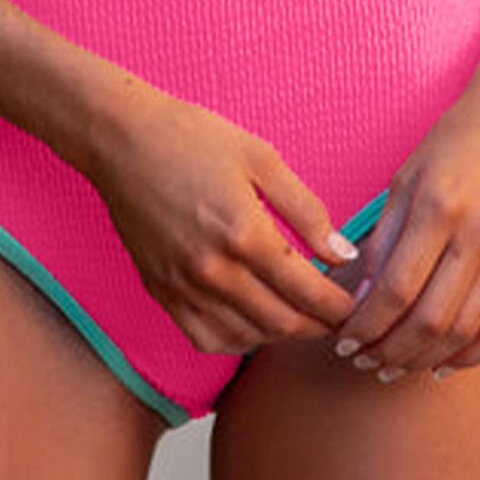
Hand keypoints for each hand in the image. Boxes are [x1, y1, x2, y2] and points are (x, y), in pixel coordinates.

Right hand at [87, 86, 358, 355]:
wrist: (122, 141)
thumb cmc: (194, 139)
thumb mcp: (262, 159)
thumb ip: (306, 210)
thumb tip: (343, 254)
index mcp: (246, 234)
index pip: (308, 291)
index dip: (340, 307)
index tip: (357, 305)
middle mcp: (215, 270)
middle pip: (283, 323)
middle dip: (319, 326)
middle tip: (338, 317)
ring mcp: (184, 287)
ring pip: (248, 337)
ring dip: (282, 335)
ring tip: (301, 318)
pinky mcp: (161, 292)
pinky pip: (206, 339)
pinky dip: (238, 340)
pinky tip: (253, 323)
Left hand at [330, 58, 479, 379]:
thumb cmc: (455, 139)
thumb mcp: (407, 176)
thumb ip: (385, 236)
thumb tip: (361, 295)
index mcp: (438, 207)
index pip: (395, 288)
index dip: (366, 324)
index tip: (342, 338)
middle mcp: (478, 234)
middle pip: (429, 319)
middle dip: (389, 349)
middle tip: (363, 360)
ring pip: (464, 331)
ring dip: (423, 358)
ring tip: (392, 366)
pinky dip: (471, 355)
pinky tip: (441, 365)